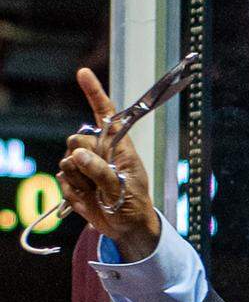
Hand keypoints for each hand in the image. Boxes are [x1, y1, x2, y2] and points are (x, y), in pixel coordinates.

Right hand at [56, 69, 160, 259]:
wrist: (126, 227)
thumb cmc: (133, 204)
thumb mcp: (123, 190)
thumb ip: (102, 172)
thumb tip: (77, 155)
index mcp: (117, 145)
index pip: (105, 114)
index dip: (94, 92)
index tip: (83, 73)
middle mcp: (99, 151)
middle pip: (76, 139)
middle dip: (81, 158)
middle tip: (99, 178)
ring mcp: (84, 165)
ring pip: (67, 161)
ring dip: (80, 180)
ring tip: (98, 193)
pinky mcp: (73, 180)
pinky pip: (63, 180)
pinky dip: (74, 193)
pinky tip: (89, 199)